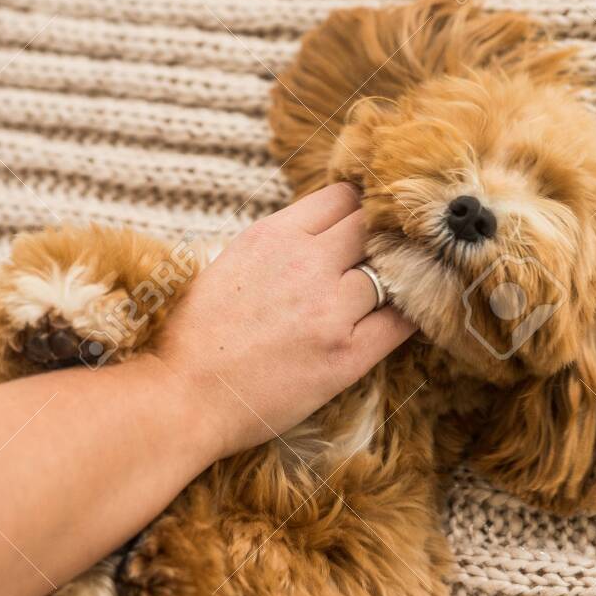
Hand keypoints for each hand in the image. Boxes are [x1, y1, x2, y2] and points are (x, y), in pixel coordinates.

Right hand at [152, 183, 415, 459]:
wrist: (184, 397)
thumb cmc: (197, 336)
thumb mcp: (232, 263)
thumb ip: (279, 243)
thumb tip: (322, 232)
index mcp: (274, 235)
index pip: (343, 198)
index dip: (358, 210)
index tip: (363, 225)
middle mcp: (307, 263)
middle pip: (373, 227)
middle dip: (381, 238)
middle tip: (388, 255)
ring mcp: (331, 309)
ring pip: (391, 271)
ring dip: (395, 278)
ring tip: (396, 289)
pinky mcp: (347, 354)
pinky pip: (401, 321)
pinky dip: (409, 313)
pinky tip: (410, 314)